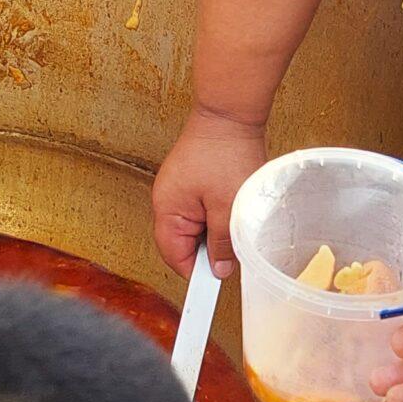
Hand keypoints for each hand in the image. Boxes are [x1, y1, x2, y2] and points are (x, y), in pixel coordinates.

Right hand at [153, 108, 266, 275]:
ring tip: (235, 217)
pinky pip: (201, 211)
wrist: (229, 113)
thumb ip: (223, 243)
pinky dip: (217, 215)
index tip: (214, 287)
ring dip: (215, 231)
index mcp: (168, 209)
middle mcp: (167, 200)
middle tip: (234, 246)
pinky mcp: (191, 181)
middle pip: (183, 243)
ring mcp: (178, 190)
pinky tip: (233, 206)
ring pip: (195, 227)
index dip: (196, 273)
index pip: (174, 256)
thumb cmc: (226, 153)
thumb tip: (221, 269)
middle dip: (209, 249)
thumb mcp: (230, 208)